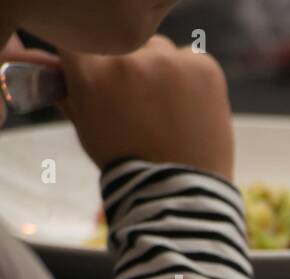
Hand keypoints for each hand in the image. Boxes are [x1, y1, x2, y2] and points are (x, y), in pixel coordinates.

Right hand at [51, 36, 234, 178]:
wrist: (179, 189)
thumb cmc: (128, 161)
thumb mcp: (85, 126)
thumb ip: (69, 91)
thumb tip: (51, 67)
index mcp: (91, 72)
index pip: (78, 44)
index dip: (91, 61)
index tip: (102, 77)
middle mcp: (128, 60)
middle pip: (124, 46)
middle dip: (129, 67)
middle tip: (140, 103)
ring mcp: (169, 61)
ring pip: (160, 50)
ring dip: (161, 70)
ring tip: (168, 110)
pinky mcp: (203, 68)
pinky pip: (193, 61)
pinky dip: (192, 79)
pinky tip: (190, 109)